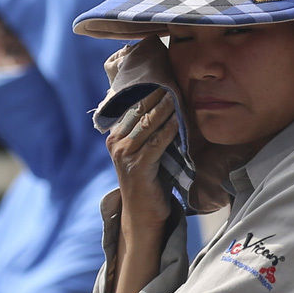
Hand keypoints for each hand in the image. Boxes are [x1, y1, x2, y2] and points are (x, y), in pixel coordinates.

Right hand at [106, 91, 178, 228]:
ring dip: (163, 109)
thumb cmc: (149, 180)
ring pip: (147, 124)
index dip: (148, 92)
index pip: (132, 107)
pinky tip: (178, 120)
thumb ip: (149, 132)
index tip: (164, 78)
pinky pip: (156, 143)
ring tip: (176, 95)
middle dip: (156, 96)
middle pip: (138, 111)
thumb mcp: (145, 151)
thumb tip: (168, 104)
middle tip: (172, 81)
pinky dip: (168, 130)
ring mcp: (124, 155)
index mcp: (115, 136)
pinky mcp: (138, 167)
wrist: (143, 214)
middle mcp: (116, 143)